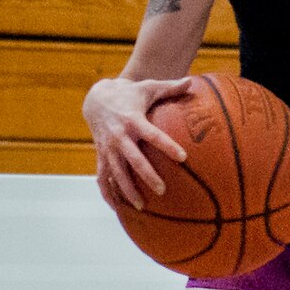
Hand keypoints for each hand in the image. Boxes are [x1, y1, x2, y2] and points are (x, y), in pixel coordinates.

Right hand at [83, 77, 190, 209]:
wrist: (97, 99)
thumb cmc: (129, 94)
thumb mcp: (148, 87)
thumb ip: (170, 87)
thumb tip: (192, 81)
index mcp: (133, 121)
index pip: (153, 135)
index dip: (167, 145)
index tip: (183, 157)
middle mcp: (119, 137)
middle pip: (133, 159)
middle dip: (146, 175)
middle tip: (162, 190)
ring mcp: (108, 148)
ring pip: (116, 172)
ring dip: (127, 189)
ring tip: (142, 206)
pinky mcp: (101, 155)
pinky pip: (103, 177)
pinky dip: (108, 192)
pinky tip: (117, 208)